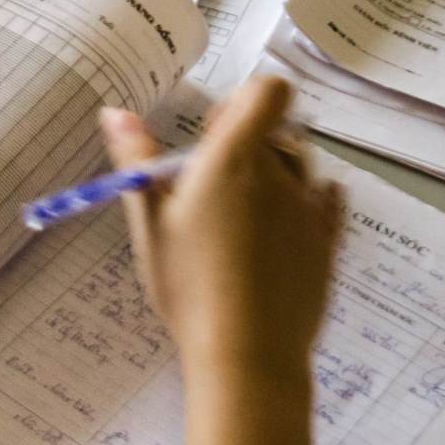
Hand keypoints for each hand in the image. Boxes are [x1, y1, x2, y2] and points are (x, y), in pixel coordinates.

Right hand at [101, 75, 341, 380]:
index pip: (269, 91)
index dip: (244, 100)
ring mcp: (310, 207)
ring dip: (277, 174)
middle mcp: (281, 172)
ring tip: (243, 216)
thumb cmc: (189, 284)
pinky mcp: (329, 241)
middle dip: (249, 144)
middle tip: (214, 187)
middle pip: (276, 131)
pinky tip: (283, 228)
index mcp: (236, 157)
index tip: (215, 134)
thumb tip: (115, 111)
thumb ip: (136, 159)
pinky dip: (309, 201)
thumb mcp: (150, 222)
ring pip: (301, 166)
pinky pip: (327, 200)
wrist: (246, 354)